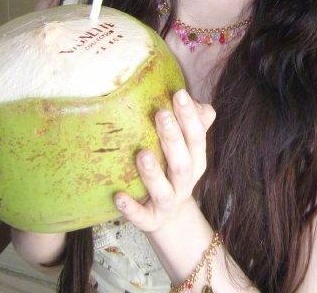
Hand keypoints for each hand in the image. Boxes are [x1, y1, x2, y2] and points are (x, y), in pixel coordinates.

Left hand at [116, 89, 215, 231]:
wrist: (171, 219)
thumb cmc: (173, 170)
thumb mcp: (185, 148)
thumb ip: (188, 123)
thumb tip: (188, 96)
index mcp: (195, 162)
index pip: (197, 138)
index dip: (190, 117)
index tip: (179, 94)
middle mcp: (185, 184)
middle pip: (183, 163)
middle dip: (173, 138)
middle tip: (161, 113)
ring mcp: (168, 205)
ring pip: (164, 192)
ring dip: (153, 174)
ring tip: (142, 154)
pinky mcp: (151, 221)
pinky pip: (142, 217)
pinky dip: (131, 209)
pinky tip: (119, 197)